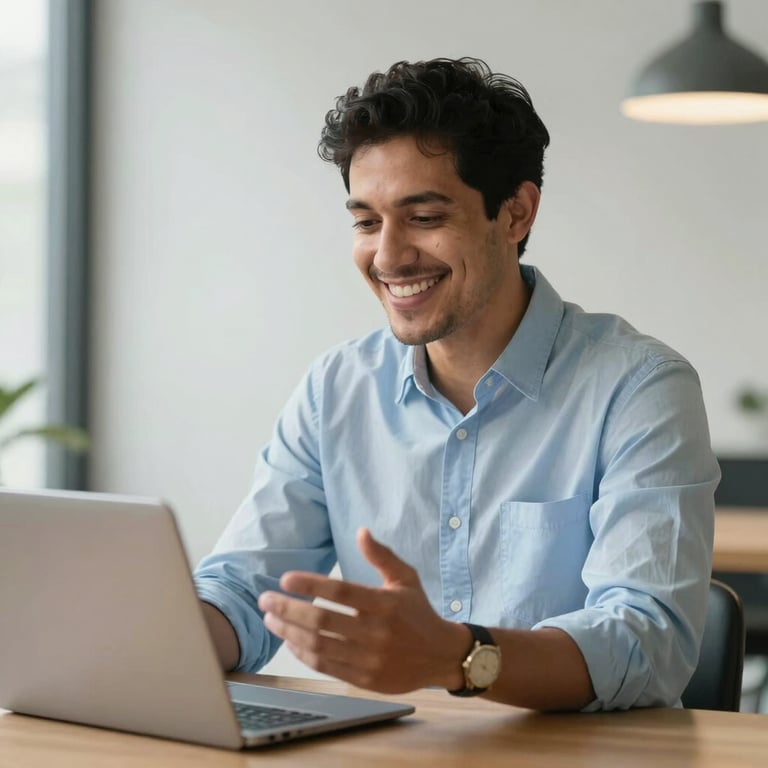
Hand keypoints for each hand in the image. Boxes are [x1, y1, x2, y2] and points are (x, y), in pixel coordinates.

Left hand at [257, 528, 468, 692]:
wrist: (441, 656)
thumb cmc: (418, 612)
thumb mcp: (405, 578)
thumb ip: (381, 555)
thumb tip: (360, 531)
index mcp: (385, 604)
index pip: (340, 591)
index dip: (310, 584)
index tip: (285, 578)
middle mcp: (376, 632)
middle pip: (321, 620)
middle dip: (288, 609)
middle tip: (266, 600)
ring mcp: (369, 659)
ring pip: (318, 645)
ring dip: (289, 631)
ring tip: (270, 620)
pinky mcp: (365, 680)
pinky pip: (325, 666)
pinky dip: (303, 653)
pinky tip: (290, 640)